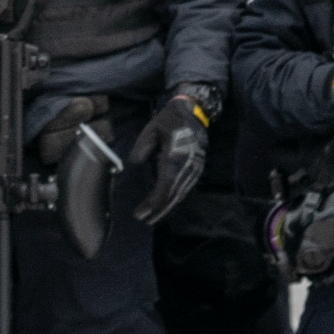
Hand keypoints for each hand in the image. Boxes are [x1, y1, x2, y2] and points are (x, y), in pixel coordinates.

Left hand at [127, 92, 208, 225]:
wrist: (194, 114)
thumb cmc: (169, 120)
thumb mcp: (151, 129)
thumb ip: (143, 146)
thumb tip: (136, 164)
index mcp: (176, 156)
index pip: (165, 186)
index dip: (154, 202)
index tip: (142, 212)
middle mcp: (188, 166)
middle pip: (173, 194)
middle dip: (158, 209)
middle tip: (143, 219)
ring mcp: (195, 169)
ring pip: (180, 194)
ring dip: (166, 207)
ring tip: (151, 217)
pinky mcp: (197, 170)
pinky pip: (185, 189)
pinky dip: (173, 199)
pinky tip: (164, 205)